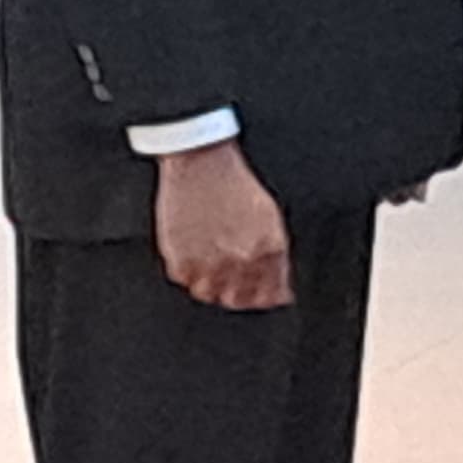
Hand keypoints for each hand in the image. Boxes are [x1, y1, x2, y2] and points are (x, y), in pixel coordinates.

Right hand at [153, 139, 291, 310]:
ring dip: (210, 282)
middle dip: (237, 291)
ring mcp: (209, 264)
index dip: (264, 296)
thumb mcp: (269, 219)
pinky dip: (188, 269)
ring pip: (209, 294)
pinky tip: (192, 247)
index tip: (260, 294)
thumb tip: (281, 293)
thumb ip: (277, 259)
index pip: (268, 297)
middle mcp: (241, 262)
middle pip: (237, 299)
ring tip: (209, 257)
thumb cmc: (235, 184)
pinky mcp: (181, 261)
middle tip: (229, 273)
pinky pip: (184, 280)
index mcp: (268, 251)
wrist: (201, 163)